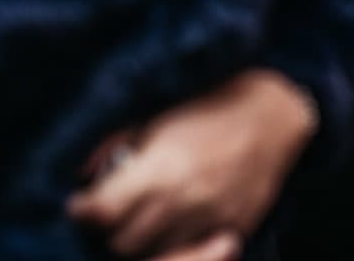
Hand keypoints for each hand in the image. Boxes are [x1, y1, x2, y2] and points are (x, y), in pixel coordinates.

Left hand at [68, 69, 317, 257]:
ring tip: (141, 220)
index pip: (103, 212)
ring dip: (141, 243)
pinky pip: (193, 253)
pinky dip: (177, 245)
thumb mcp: (158, 116)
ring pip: (157, 256)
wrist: (274, 115)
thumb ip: (118, 145)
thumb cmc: (210, 107)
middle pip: (123, 245)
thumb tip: (85, 173)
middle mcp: (185, 200)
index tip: (79, 204)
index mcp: (162, 167)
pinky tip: (174, 224)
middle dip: (109, 232)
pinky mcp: (233, 230)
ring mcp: (211, 220)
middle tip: (110, 215)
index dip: (83, 210)